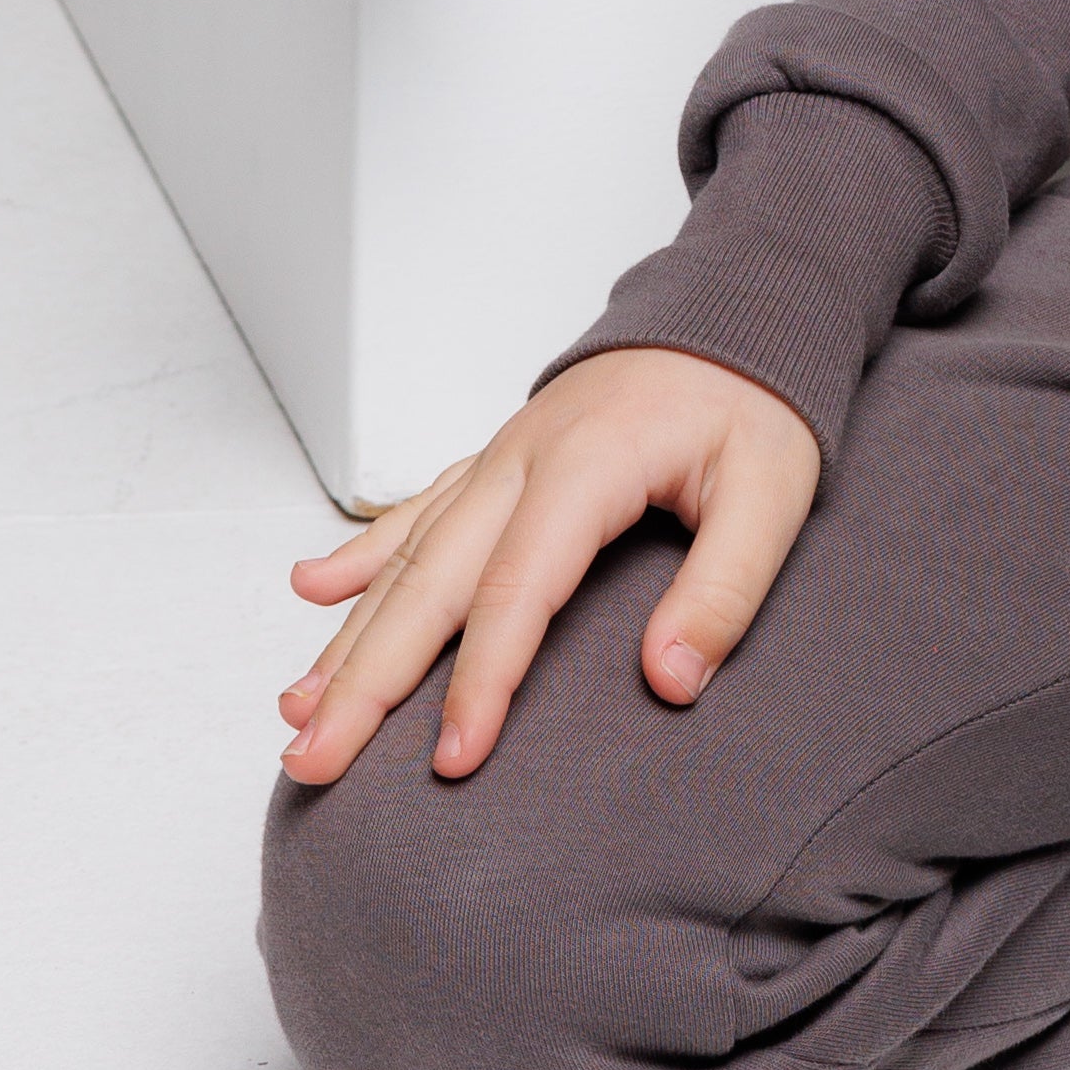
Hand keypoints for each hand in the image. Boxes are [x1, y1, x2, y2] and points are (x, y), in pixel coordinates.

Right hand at [275, 348, 822, 788]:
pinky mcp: (501, 457)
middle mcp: (523, 456)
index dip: (481, 681)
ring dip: (348, 633)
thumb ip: (725, 588)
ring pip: (408, 553)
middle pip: (431, 580)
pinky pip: (418, 511)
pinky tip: (314, 590)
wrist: (739, 307)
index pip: (517, 589)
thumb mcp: (775, 489)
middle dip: (365, 679)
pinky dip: (363, 554)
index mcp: (586, 463)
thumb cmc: (755, 399)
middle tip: (313, 760)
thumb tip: (670, 681)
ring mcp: (503, 453)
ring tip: (295, 710)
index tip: (450, 762)